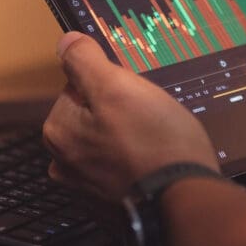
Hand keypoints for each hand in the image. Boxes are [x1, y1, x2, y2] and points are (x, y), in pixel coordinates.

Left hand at [43, 32, 217, 202]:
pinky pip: (124, 167)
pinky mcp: (114, 201)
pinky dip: (138, 162)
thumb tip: (66, 42)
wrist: (187, 202)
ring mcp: (89, 187)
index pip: (79, 86)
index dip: (110, 83)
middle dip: (121, 111)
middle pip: (94, 114)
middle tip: (150, 118)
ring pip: (111, 140)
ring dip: (132, 137)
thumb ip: (84, 61)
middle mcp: (65, 163)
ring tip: (158, 140)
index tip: (132, 95)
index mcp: (58, 132)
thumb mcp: (117, 87)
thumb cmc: (155, 145)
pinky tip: (157, 162)